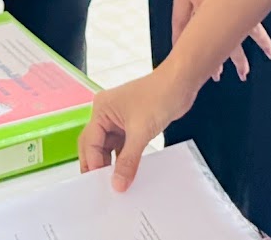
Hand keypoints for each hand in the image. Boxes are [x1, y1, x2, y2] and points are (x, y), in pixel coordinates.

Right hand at [78, 68, 196, 190]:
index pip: (90, 141)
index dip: (94, 163)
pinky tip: (127, 173)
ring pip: (109, 147)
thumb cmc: (158, 95)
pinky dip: (123, 159)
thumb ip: (128, 160)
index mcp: (101, 109)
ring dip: (112, 164)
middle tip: (102, 187)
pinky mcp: (131, 125)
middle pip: (95, 145)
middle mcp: (106, 114)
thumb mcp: (141, 132)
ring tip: (115, 184)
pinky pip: (122, 146)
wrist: (180, 84)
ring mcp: (119, 120)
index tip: (99, 184)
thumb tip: (118, 183)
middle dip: (98, 165)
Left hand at [172, 0, 270, 78]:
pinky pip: (254, 26)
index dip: (180, 38)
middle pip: (202, 37)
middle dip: (207, 57)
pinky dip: (260, 39)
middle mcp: (203, 0)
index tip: (180, 53)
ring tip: (242, 74)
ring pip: (231, 38)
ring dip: (237, 58)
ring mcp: (227, 2)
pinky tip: (268, 51)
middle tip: (213, 76)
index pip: (179, 21)